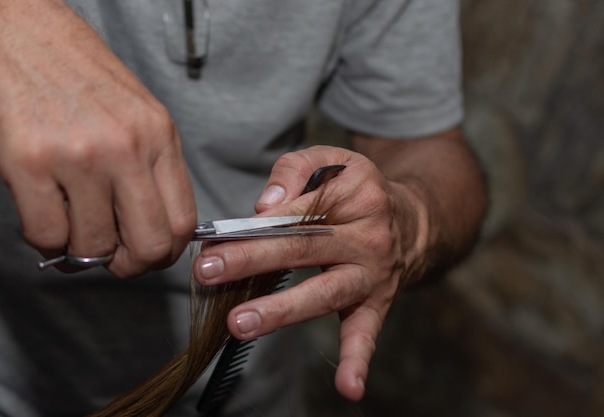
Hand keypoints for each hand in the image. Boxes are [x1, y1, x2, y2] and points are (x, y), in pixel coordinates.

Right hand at [0, 0, 195, 276]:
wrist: (15, 29)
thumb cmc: (75, 71)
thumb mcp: (136, 113)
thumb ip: (150, 167)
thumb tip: (152, 224)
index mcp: (159, 136)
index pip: (183, 221)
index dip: (166, 252)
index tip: (149, 254)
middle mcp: (126, 148)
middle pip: (150, 244)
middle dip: (130, 265)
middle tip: (112, 258)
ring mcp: (79, 156)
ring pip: (94, 246)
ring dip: (81, 251)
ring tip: (72, 227)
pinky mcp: (29, 161)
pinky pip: (47, 235)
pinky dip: (46, 239)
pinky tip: (45, 216)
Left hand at [192, 145, 429, 400]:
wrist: (411, 219)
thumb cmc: (355, 189)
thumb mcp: (331, 160)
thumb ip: (294, 171)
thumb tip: (263, 206)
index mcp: (354, 194)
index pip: (298, 209)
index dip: (256, 223)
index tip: (216, 237)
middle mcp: (367, 235)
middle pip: (302, 247)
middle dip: (252, 259)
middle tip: (209, 270)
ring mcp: (373, 273)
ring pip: (324, 292)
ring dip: (282, 310)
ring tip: (241, 322)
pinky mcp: (378, 302)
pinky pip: (368, 331)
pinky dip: (358, 360)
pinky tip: (347, 387)